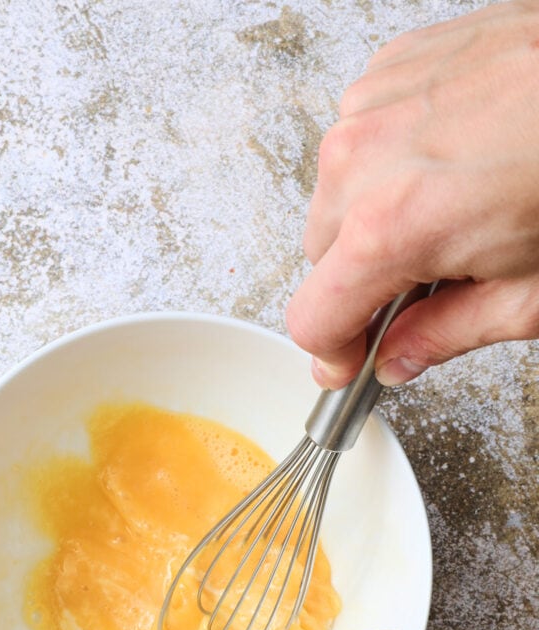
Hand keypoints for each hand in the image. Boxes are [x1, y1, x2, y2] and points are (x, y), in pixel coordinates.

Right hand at [286, 1, 538, 388]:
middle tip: (422, 287)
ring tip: (446, 214)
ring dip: (372, 219)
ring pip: (335, 197)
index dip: (335, 353)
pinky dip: (389, 164)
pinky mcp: (391, 68)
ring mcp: (373, 105)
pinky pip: (360, 141)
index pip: (313, 320)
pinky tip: (446, 167)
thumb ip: (446, 334)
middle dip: (359, 283)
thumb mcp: (528, 292)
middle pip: (320, 259)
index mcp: (390, 226)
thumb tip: (400, 357)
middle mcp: (364, 159)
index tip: (349, 362)